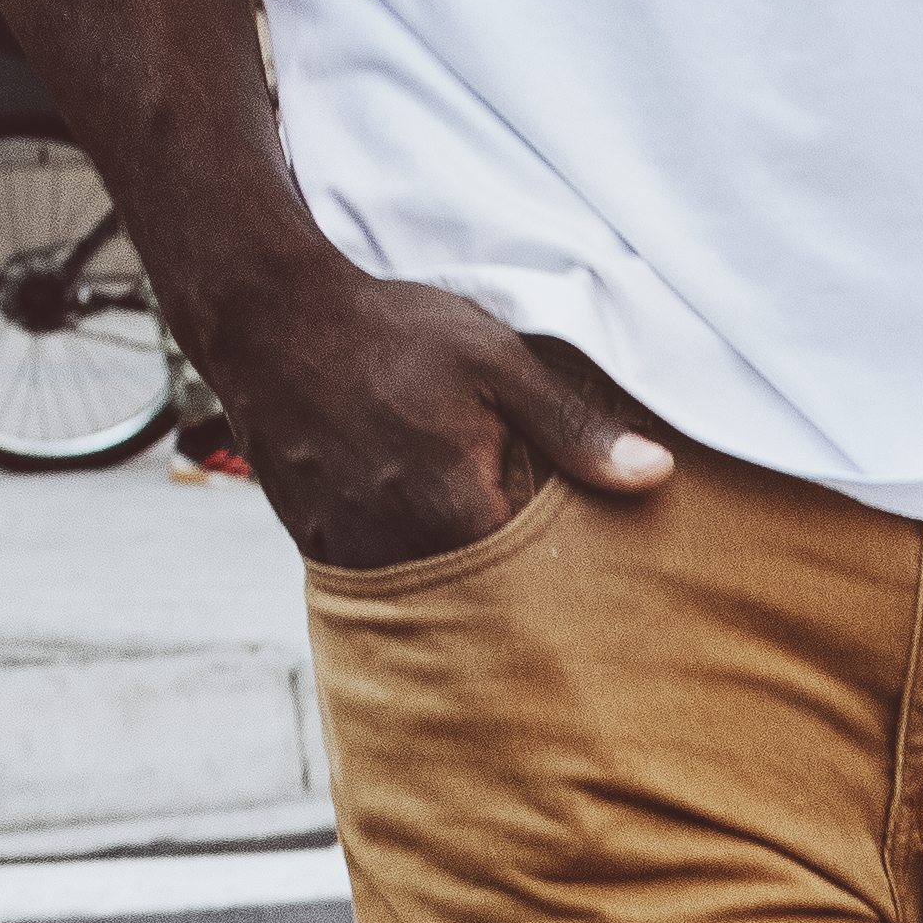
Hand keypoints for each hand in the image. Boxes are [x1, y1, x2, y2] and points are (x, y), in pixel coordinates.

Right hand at [196, 265, 669, 574]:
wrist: (267, 316)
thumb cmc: (387, 333)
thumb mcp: (495, 362)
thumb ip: (574, 428)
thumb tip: (655, 474)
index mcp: (458, 515)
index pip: (542, 585)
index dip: (573, 581)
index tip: (603, 583)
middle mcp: (402, 552)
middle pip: (488, 606)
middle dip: (522, 600)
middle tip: (559, 601)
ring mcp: (353, 555)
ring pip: (434, 601)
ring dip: (466, 591)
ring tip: (495, 570)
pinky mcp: (320, 549)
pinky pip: (385, 585)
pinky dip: (416, 574)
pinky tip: (434, 547)